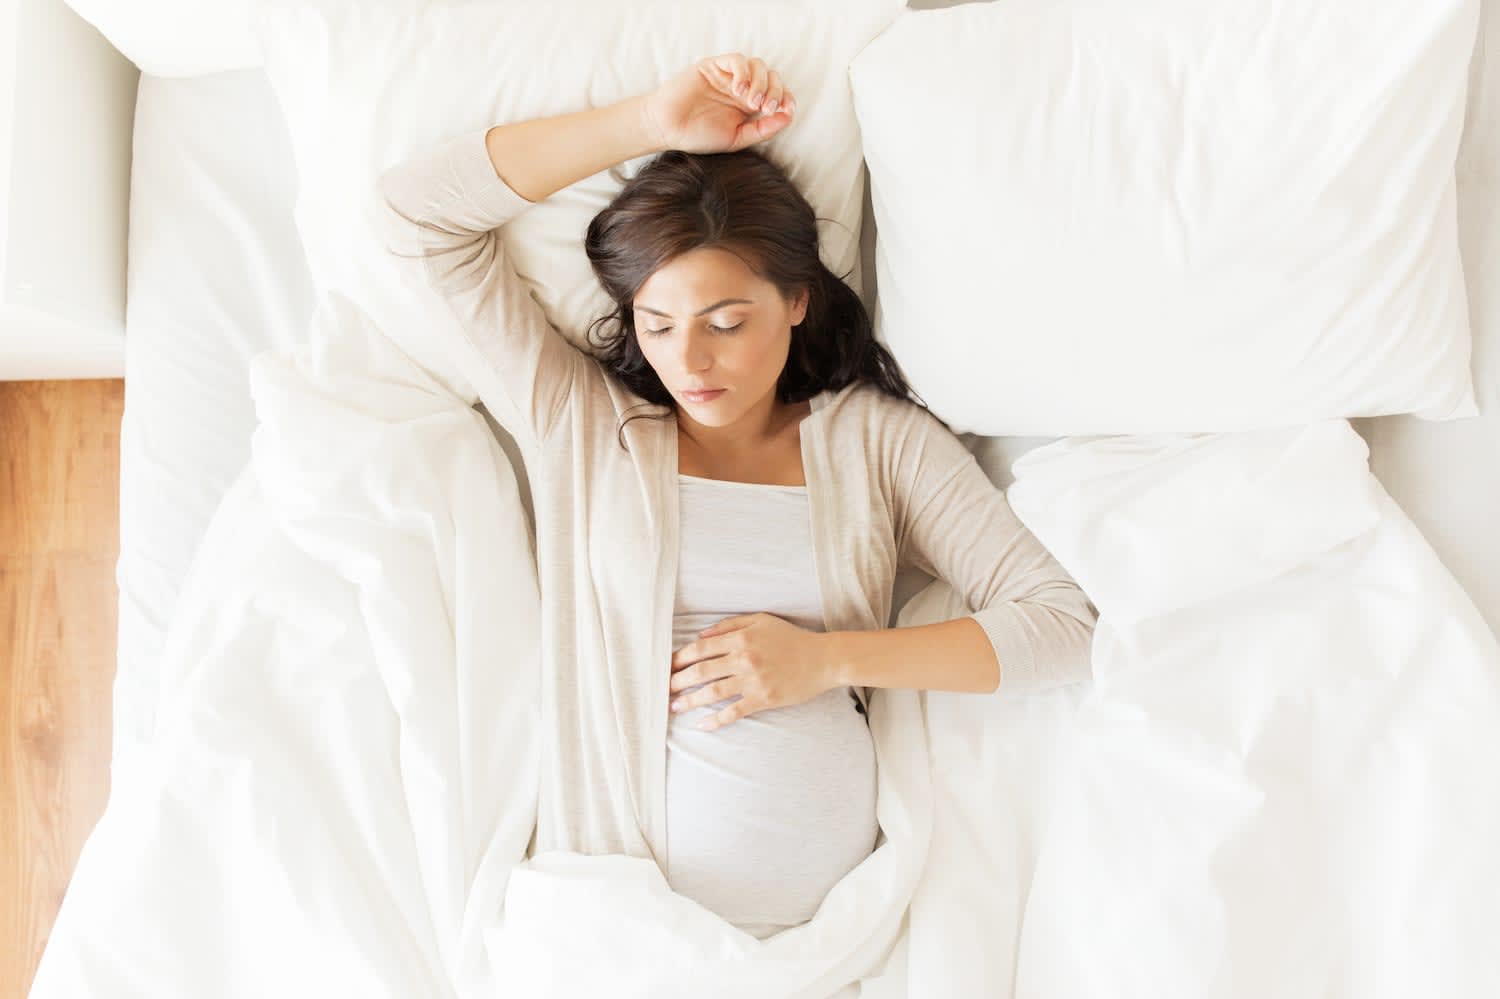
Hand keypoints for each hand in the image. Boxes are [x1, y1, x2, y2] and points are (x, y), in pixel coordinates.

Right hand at [641, 53, 796, 153]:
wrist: (667, 128)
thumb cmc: (698, 135)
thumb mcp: (736, 139)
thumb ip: (762, 130)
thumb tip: (787, 117)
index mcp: (748, 105)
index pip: (776, 94)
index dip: (786, 98)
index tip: (786, 110)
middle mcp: (741, 88)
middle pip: (771, 77)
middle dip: (775, 91)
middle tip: (765, 108)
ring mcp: (728, 76)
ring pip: (757, 66)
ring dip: (761, 82)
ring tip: (751, 101)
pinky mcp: (713, 66)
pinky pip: (737, 60)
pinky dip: (744, 72)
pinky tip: (739, 90)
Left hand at [668, 612, 837, 730]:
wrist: (823, 659)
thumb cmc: (791, 638)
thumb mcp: (761, 621)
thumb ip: (729, 625)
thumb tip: (700, 635)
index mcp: (741, 638)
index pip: (701, 649)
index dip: (680, 658)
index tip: (667, 667)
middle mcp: (744, 658)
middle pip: (701, 671)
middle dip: (678, 681)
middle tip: (664, 689)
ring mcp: (753, 680)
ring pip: (713, 692)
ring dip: (690, 701)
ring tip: (675, 706)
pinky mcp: (763, 699)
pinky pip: (734, 712)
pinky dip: (716, 720)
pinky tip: (701, 725)